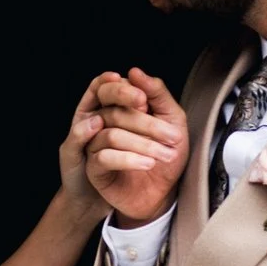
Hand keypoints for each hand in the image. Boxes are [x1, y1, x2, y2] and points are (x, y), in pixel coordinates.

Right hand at [68, 68, 186, 227]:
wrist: (162, 194)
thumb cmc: (165, 155)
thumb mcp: (171, 120)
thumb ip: (157, 94)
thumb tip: (134, 72)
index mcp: (119, 107)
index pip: (110, 88)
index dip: (124, 91)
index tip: (144, 101)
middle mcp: (102, 123)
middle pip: (113, 112)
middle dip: (146, 123)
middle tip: (172, 136)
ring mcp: (95, 146)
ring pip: (111, 135)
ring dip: (144, 145)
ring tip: (166, 155)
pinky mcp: (94, 169)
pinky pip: (104, 157)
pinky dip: (128, 159)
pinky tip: (147, 164)